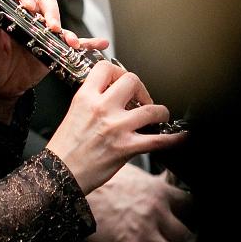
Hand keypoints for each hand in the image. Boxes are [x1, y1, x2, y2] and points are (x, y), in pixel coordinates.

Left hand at [0, 0, 106, 121]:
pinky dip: (87, 43)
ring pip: (58, 23)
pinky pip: (72, 44)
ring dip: (65, 29)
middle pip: (45, 4)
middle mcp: (28, 20)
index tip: (27, 5)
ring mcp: (42, 34)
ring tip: (69, 40)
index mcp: (10, 15)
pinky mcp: (53, 50)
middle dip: (50, 12)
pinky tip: (100, 43)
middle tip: (50, 25)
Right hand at [45, 61, 186, 193]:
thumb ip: (92, 100)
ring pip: (152, 109)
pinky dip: (174, 138)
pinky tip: (181, 136)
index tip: (122, 80)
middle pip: (132, 81)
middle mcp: (102, 108)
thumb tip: (112, 95)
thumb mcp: (73, 113)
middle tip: (142, 99)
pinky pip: (159, 140)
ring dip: (161, 112)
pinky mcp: (126, 147)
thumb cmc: (65, 147)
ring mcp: (116, 127)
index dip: (118, 71)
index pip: (106, 68)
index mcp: (85, 97)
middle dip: (142, 89)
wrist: (60, 172)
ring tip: (159, 117)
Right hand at [85, 164, 192, 241]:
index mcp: (157, 191)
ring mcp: (142, 231)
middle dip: (178, 238)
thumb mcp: (129, 172)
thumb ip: (152, 179)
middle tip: (169, 237)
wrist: (71, 192)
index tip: (186, 216)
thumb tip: (165, 177)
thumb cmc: (97, 182)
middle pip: (185, 234)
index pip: (191, 205)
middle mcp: (154, 212)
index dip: (189, 213)